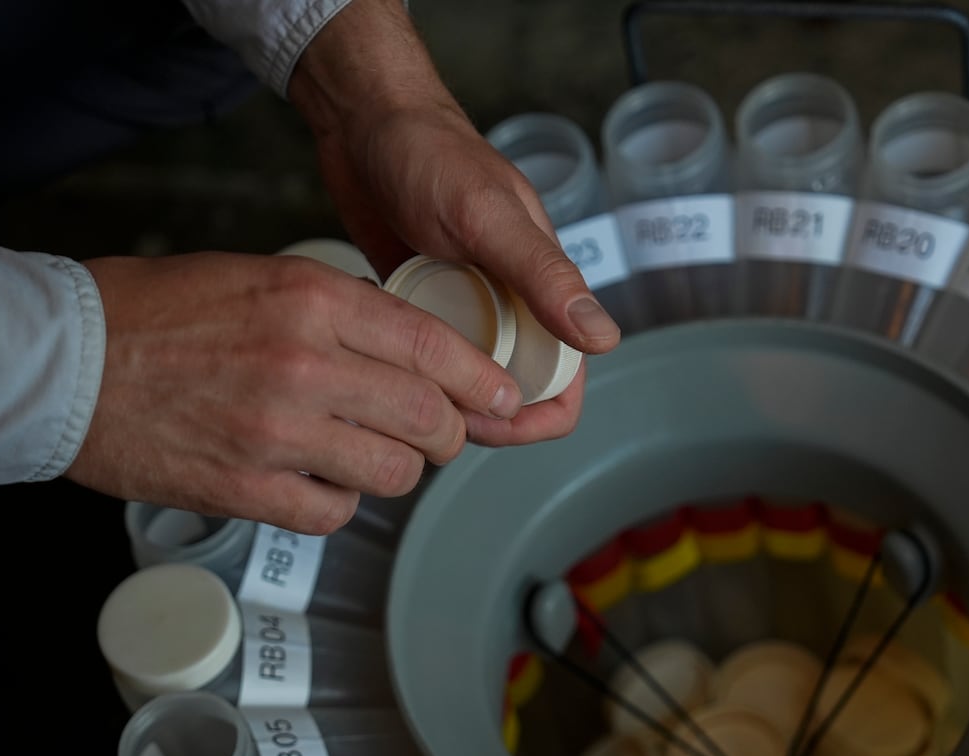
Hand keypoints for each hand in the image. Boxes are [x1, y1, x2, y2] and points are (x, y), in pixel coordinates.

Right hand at [65, 252, 524, 533]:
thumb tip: (408, 351)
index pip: (434, 346)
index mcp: (311, 299)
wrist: (63, 362)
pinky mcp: (246, 489)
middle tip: (437, 435)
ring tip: (369, 457)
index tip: (501, 397)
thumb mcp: (259, 278)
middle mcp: (305, 364)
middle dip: (446, 433)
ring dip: (394, 471)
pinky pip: (333, 513)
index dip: (481, 380)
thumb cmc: (154, 312)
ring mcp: (277, 432)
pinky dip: (337, 503)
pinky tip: (317, 483)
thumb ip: (337, 310)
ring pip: (392, 472)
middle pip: (428, 416)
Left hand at [287, 0, 618, 445]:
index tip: (493, 424)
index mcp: (542, 287)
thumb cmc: (431, 153)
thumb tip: (605, 339)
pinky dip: (409, 366)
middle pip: (515, 392)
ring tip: (400, 386)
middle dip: (482, 416)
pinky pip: (427, 356)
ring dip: (441, 397)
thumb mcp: (489, 217)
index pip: (565, 379)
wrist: (363, 119)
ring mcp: (465, 305)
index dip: (538, 415)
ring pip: (468, 382)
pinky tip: (379, 354)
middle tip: (430, 412)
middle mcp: (510, 304)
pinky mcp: (423, 303)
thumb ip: (545, 276)